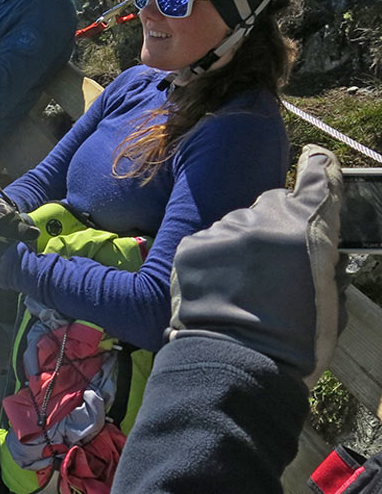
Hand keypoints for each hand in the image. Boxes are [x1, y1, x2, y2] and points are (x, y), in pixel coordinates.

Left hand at [168, 144, 344, 385]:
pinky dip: (211, 260)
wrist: (238, 361)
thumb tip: (306, 248)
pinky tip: (217, 289)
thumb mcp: (327, 297)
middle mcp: (264, 219)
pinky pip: (205, 243)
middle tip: (271, 263)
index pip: (317, 182)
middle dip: (272, 224)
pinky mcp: (191, 245)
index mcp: (307, 227)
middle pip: (269, 205)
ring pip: (234, 226)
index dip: (317, 170)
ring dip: (239, 246)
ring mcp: (223, 229)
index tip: (314, 158)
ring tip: (240, 287)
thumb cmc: (297, 340)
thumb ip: (317, 259)